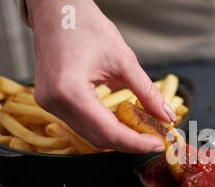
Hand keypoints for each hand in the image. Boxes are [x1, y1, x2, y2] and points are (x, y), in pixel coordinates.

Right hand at [27, 0, 174, 152]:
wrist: (56, 8)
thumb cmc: (85, 26)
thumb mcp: (124, 60)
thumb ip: (147, 92)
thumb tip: (166, 115)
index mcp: (70, 91)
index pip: (109, 131)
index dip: (136, 143)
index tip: (158, 144)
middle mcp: (55, 103)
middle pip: (98, 138)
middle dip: (129, 142)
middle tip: (155, 139)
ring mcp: (49, 103)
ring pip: (90, 134)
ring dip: (118, 136)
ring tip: (143, 132)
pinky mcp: (51, 101)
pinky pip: (82, 123)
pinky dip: (105, 126)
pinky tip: (124, 122)